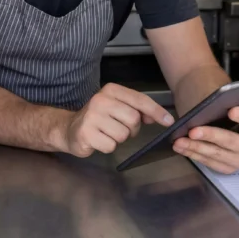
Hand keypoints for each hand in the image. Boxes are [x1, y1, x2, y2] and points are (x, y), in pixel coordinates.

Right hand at [60, 83, 174, 156]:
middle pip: (134, 119)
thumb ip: (137, 109)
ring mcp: (92, 116)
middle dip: (131, 129)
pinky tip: (98, 140)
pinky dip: (108, 147)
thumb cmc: (98, 118)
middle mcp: (100, 100)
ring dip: (118, 139)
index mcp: (111, 90)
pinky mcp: (86, 133)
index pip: (140, 100)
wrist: (69, 128)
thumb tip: (159, 117)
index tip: (169, 121)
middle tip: (120, 128)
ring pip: (123, 135)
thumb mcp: (117, 107)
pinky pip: (111, 146)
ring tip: (107, 133)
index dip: (156, 111)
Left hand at [172, 89, 238, 173]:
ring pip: (219, 156)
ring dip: (198, 148)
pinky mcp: (226, 167)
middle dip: (213, 136)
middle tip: (194, 130)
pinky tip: (180, 146)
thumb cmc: (229, 105)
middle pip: (235, 143)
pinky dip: (193, 154)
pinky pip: (209, 163)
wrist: (216, 113)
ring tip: (181, 139)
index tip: (232, 109)